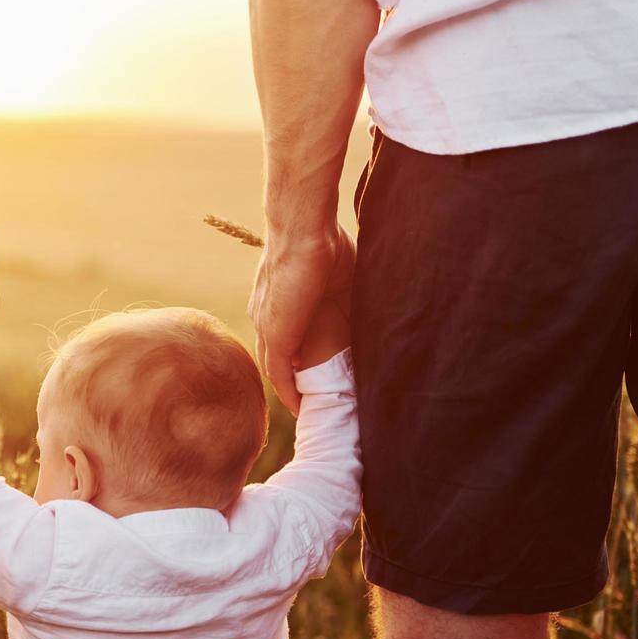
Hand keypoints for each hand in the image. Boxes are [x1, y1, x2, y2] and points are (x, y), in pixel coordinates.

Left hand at [248, 224, 353, 413]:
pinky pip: (279, 373)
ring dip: (291, 389)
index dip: (297, 355)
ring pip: (277, 367)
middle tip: (312, 398)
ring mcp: (267, 326)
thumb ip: (347, 297)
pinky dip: (288, 392)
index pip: (284, 336)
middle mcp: (266, 315)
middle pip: (276, 355)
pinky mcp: (274, 336)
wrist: (304, 230)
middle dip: (292, 377)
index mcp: (279, 299)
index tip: (313, 372)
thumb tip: (370, 310)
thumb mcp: (340, 277)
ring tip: (309, 408)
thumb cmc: (326, 241)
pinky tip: (299, 408)